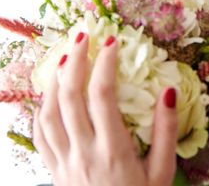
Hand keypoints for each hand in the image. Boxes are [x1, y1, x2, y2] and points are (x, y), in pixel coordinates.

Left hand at [33, 32, 178, 185]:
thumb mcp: (163, 173)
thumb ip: (167, 132)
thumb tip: (169, 92)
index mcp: (113, 151)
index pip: (102, 95)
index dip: (105, 64)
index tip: (112, 42)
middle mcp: (83, 153)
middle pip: (70, 96)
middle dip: (75, 60)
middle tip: (83, 36)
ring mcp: (64, 162)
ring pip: (48, 112)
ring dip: (54, 81)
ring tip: (64, 58)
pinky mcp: (53, 171)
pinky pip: (39, 134)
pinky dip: (41, 109)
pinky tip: (49, 94)